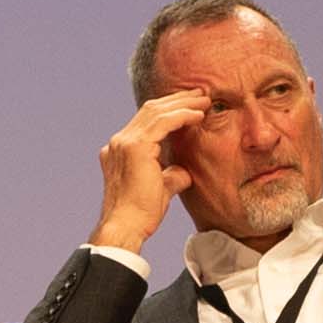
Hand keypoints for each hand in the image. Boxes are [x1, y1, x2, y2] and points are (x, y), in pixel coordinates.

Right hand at [90, 90, 210, 255]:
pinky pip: (163, 122)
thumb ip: (170, 175)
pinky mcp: (135, 147)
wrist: (127, 227)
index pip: (145, 120)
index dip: (168, 110)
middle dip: (177, 100)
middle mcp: (118, 142)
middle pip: (150, 110)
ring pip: (156, 111)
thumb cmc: (141, 214)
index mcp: (120, 150)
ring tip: (204, 100)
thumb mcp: (160, 188)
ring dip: (183, 104)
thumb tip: (184, 171)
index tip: (190, 107)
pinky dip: (182, 115)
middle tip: (200, 94)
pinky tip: (198, 115)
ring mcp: (124, 142)